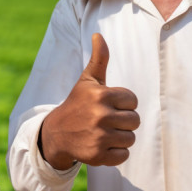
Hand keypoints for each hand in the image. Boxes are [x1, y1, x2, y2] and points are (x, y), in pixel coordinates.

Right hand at [40, 33, 139, 168]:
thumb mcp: (87, 81)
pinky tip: (102, 145)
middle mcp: (100, 115)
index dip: (123, 103)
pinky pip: (124, 155)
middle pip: (135, 120)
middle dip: (124, 121)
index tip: (108, 105)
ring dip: (121, 137)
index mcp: (101, 95)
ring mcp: (99, 137)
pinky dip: (116, 153)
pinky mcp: (98, 155)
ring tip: (105, 133)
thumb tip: (98, 34)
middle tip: (107, 120)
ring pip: (131, 138)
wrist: (57, 133)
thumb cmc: (77, 104)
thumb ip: (99, 59)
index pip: (133, 101)